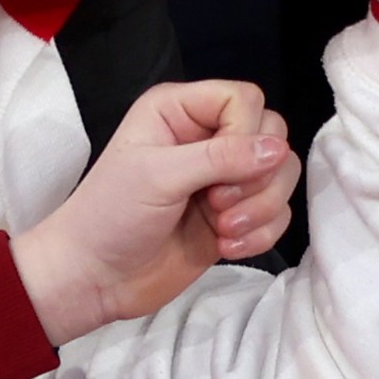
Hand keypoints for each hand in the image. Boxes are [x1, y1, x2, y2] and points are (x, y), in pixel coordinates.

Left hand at [15, 76, 293, 340]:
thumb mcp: (159, 176)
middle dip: (255, 177)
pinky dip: (261, 233)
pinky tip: (226, 247)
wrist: (96, 279)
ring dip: (260, 208)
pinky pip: (277, 213)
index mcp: (179, 110)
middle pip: (272, 135)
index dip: (244, 133)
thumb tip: (279, 149)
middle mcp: (206, 137)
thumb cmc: (111, 216)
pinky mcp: (235, 216)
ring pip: (281, 176)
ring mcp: (223, 179)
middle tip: (217, 203)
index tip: (218, 173)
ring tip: (222, 230)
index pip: (244, 100)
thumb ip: (220, 157)